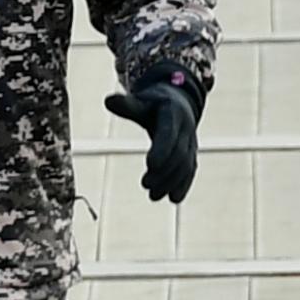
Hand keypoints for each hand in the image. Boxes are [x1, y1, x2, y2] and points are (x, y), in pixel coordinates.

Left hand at [105, 81, 200, 204]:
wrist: (177, 103)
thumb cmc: (153, 103)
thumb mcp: (140, 102)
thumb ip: (127, 106)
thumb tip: (108, 100)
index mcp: (173, 113)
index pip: (169, 133)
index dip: (162, 149)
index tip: (150, 165)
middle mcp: (186, 129)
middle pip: (178, 153)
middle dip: (164, 171)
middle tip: (146, 185)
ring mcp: (191, 142)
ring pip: (185, 165)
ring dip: (171, 182)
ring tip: (153, 196)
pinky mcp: (192, 154)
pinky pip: (190, 170)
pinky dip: (183, 185)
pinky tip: (173, 198)